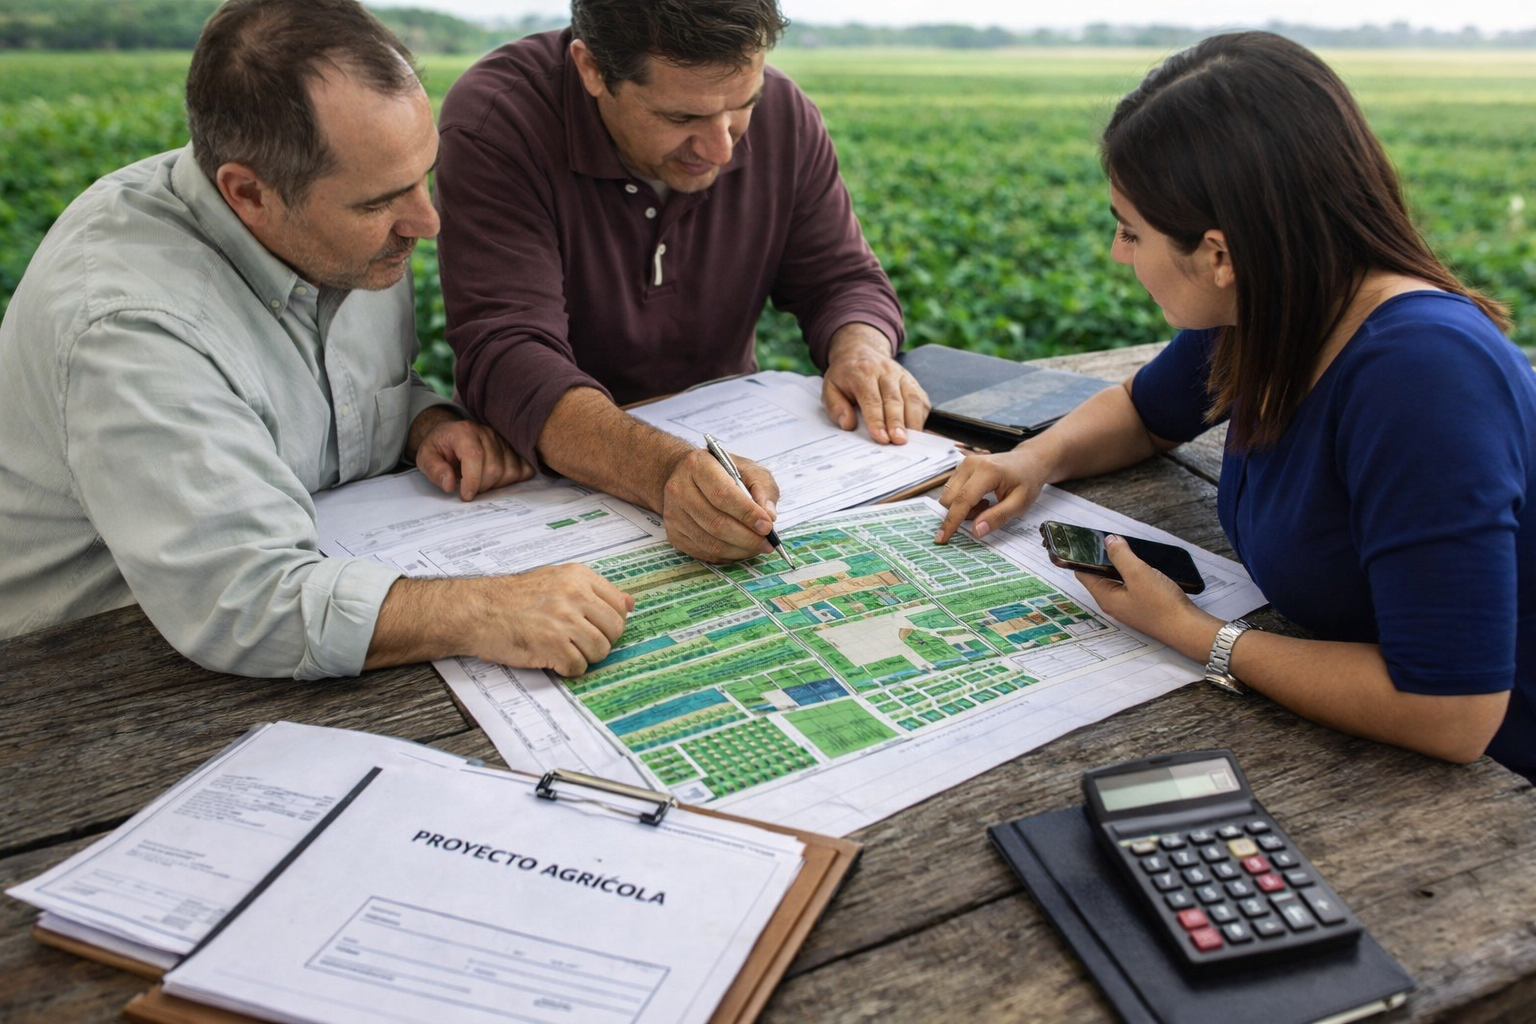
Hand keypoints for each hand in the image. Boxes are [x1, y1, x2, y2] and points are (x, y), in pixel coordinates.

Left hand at [413, 410, 531, 500]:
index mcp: (464, 432)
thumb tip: (449, 485)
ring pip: (510, 471)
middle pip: (494, 468)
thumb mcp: (425, 456)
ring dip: (496, 485)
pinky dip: (512, 480)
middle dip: (482, 486)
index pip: (475, 456)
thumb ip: (434, 470)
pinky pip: (523, 469)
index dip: (472, 481)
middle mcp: (487, 433)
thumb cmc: (439, 447)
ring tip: (480, 483)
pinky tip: (496, 480)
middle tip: (469, 489)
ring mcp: (503, 440)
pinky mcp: (513, 448)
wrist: (450, 434)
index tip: (466, 496)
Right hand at [471, 564, 634, 676]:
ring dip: (585, 656)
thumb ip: (593, 590)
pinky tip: (553, 658)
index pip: (619, 604)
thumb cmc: (513, 597)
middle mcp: (574, 595)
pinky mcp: (552, 644)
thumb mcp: (555, 579)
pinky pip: (579, 666)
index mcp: (578, 577)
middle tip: (579, 641)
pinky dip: (568, 668)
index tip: (598, 627)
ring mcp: (564, 620)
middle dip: (602, 641)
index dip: (611, 621)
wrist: (477, 610)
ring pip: (601, 650)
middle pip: (615, 630)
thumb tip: (631, 604)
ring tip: (564, 649)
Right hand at [659, 447, 780, 562]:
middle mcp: (679, 489)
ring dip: (738, 550)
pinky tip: (740, 550)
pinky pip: (702, 552)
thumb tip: (769, 515)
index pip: (723, 494)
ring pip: (709, 542)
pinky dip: (726, 556)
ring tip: (757, 547)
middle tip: (766, 543)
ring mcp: (673, 513)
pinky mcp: (673, 533)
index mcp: (698, 465)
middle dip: (746, 537)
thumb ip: (762, 488)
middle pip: (715, 522)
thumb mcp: (747, 468)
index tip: (767, 526)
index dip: (747, 513)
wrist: (686, 475)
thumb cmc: (720, 471)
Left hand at [822, 325, 929, 443]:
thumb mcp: (830, 387)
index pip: (872, 400)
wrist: (861, 350)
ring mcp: (902, 375)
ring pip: (913, 399)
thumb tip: (848, 424)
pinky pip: (921, 399)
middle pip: (894, 400)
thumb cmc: (845, 374)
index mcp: (863, 373)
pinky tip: (918, 430)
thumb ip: (836, 407)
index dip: (877, 420)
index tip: (881, 438)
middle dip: (897, 423)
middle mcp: (886, 372)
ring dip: (913, 421)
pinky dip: (921, 417)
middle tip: (899, 441)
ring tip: (912, 440)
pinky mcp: (913, 381)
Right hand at [934, 447, 1047, 543]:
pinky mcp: (961, 467)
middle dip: (962, 514)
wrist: (1029, 461)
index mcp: (987, 471)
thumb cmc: (1027, 481)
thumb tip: (976, 531)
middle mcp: (971, 464)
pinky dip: (962, 500)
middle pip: (950, 498)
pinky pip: (951, 490)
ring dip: (963, 507)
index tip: (942, 538)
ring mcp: (964, 464)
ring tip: (985, 503)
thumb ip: (997, 517)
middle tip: (986, 510)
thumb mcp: (1020, 503)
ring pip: (948, 495)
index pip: (963, 500)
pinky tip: (980, 497)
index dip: (952, 521)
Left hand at [1075, 534, 1207, 642]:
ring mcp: (1129, 604)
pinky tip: (1144, 563)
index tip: (1086, 540)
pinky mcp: (1143, 604)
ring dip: (1121, 564)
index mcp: (1105, 597)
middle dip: (1103, 557)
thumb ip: (1120, 556)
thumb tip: (1108, 541)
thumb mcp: (1138, 574)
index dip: (1082, 556)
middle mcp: (1113, 602)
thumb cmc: (1161, 605)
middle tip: (1111, 538)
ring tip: (1127, 547)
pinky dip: (1134, 572)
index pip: (1083, 573)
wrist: (1188, 628)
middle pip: (1100, 575)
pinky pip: (1132, 584)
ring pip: (1118, 579)